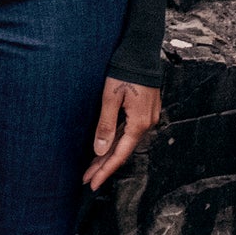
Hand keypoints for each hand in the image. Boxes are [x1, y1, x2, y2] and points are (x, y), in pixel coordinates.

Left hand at [83, 75, 159, 190]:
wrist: (142, 51)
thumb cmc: (126, 71)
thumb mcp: (110, 98)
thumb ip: (106, 125)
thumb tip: (99, 150)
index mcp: (139, 123)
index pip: (119, 154)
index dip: (105, 170)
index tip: (93, 183)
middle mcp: (146, 123)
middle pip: (123, 151)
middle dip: (104, 166)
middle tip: (88, 179)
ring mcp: (147, 117)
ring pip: (126, 142)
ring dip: (110, 154)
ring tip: (93, 166)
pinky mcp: (145, 110)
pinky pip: (130, 131)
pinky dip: (117, 141)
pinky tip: (107, 146)